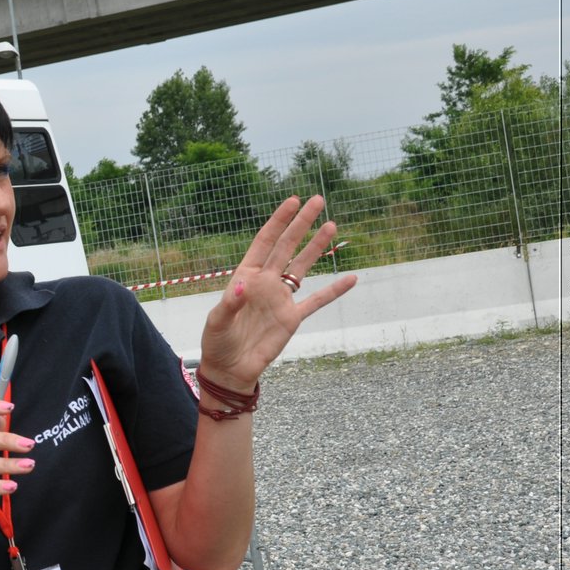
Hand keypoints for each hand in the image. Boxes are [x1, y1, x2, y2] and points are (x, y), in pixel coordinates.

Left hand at [200, 195, 355, 390]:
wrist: (231, 369)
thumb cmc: (218, 343)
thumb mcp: (217, 322)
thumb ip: (230, 303)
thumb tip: (243, 286)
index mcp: (245, 277)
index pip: (264, 242)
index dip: (278, 222)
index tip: (292, 201)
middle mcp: (265, 283)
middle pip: (287, 247)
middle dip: (301, 224)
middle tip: (318, 200)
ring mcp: (280, 299)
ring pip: (303, 267)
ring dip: (317, 247)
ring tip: (331, 225)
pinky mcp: (292, 318)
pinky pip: (317, 301)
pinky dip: (334, 290)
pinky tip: (352, 277)